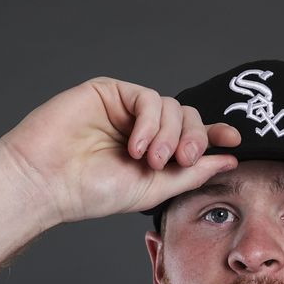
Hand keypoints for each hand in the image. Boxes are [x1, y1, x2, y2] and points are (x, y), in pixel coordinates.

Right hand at [0, 77, 241, 227]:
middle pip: (187, 118)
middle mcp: (141, 128)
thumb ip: (191, 173)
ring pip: (171, 107)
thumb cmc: (91, 191)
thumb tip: (229, 160)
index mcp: (153, 152)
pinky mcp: (110, 92)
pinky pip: (148, 97)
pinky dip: (150, 123)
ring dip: (168, 136)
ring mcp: (126, 109)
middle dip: (193, 139)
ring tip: (149, 161)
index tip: (235, 141)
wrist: (48, 181)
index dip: (215, 135)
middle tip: (182, 161)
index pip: (191, 136)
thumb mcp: (154, 188)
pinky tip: (136, 145)